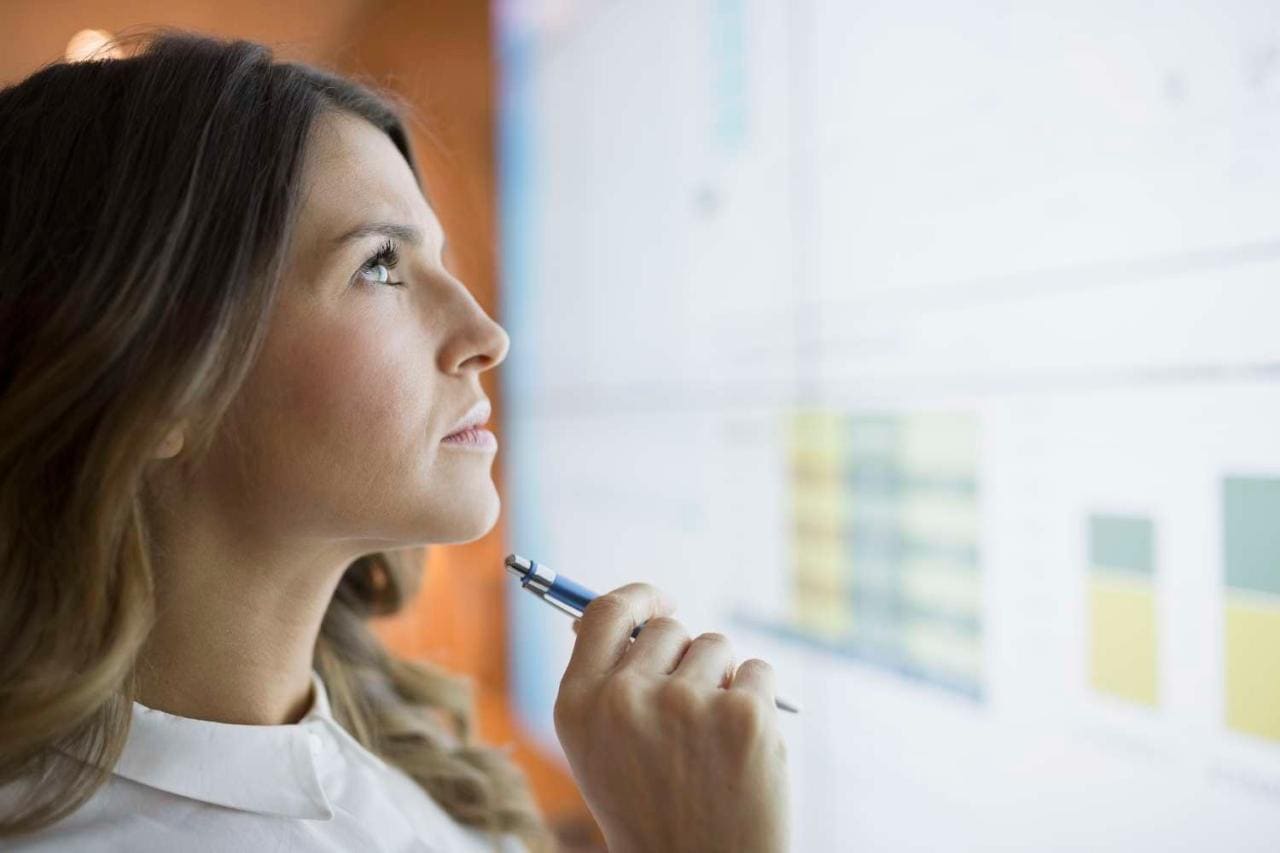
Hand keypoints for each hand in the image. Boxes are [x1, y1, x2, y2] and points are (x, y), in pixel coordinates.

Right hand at [554, 583, 789, 852]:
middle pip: (668, 628)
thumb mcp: (600, 751)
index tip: (661, 600)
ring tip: (713, 742)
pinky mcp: (743, 716)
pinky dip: (757, 700)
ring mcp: (686, 704)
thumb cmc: (651, 813)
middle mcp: (625, 698)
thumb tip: (622, 614)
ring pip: (715, 647)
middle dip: (685, 658)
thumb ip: (604, 683)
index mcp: (578, 705)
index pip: (606, 613)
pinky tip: (742, 750)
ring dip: (722, 680)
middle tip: (689, 716)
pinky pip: (758, 671)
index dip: (639, 597)